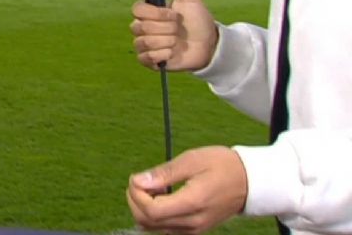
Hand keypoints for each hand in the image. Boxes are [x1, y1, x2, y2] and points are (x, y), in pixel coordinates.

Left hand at [127, 146, 247, 233]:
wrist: (250, 181)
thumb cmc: (223, 166)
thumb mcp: (192, 160)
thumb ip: (164, 173)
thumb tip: (138, 181)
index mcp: (193, 203)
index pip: (151, 211)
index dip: (136, 194)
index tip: (138, 178)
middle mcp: (193, 222)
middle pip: (147, 222)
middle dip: (135, 200)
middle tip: (142, 181)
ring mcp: (194, 229)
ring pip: (153, 228)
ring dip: (144, 208)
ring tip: (154, 187)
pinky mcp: (195, 229)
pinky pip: (165, 228)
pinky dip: (155, 215)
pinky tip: (163, 197)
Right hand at [130, 0, 218, 70]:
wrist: (210, 46)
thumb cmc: (199, 20)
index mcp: (149, 12)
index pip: (137, 9)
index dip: (156, 14)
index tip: (173, 15)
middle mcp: (143, 28)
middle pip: (140, 27)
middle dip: (166, 29)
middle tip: (179, 30)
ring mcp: (145, 45)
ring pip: (144, 42)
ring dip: (166, 43)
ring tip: (177, 43)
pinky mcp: (149, 61)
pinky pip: (146, 58)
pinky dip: (162, 56)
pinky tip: (172, 54)